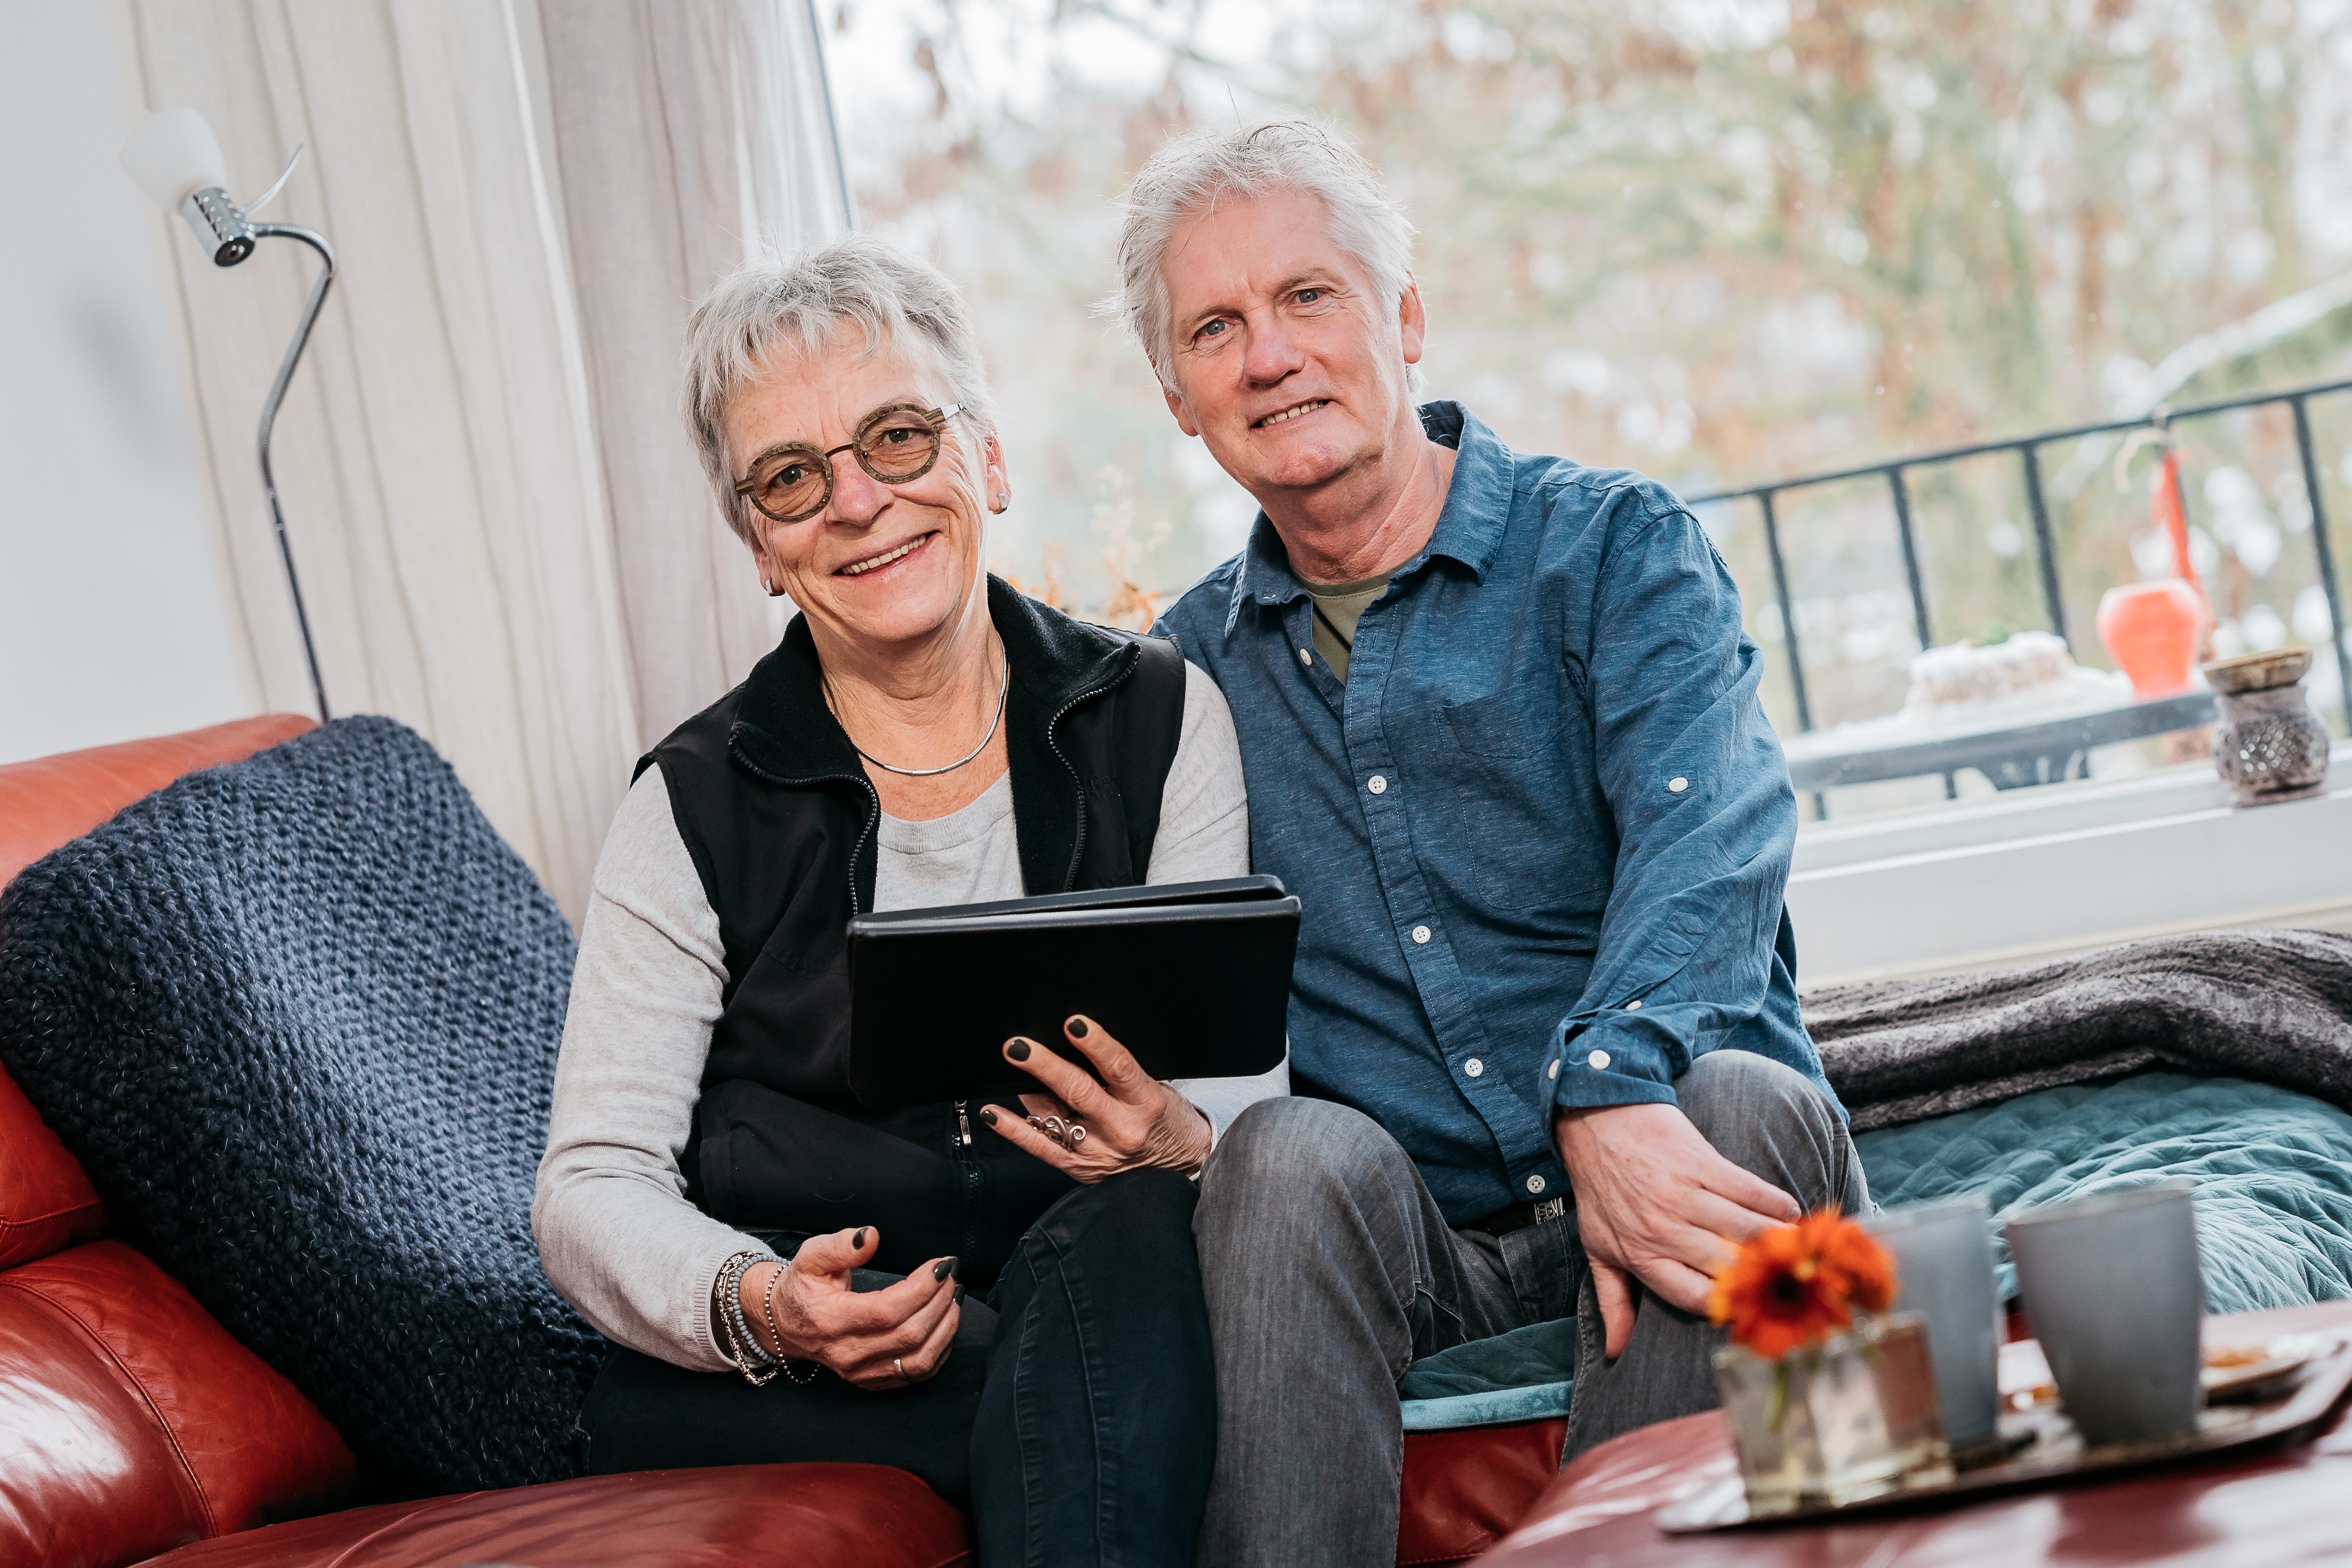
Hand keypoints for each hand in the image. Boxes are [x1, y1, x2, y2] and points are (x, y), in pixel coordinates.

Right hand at [740, 1227, 959, 1388]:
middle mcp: (848, 1352)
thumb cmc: (803, 1287)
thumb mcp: (810, 1257)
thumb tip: (871, 1235)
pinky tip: (946, 1323)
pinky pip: (917, 1375)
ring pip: (919, 1360)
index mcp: (832, 1320)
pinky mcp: (873, 1381)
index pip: (888, 1310)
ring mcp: (861, 1372)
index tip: (940, 1264)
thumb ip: (839, 1245)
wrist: (786, 1325)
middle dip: (940, 1302)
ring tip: (956, 1296)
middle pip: (910, 1334)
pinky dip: (940, 1350)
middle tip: (952, 1274)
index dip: (922, 1288)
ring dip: (946, 1328)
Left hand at [981, 1014, 1213, 1181]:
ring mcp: (1099, 1152)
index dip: (1096, 1043)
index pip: (1119, 1067)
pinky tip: (994, 1114)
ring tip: (1007, 1067)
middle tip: (1019, 1045)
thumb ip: (1117, 1072)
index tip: (1073, 1024)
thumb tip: (1070, 1044)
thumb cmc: (1163, 1117)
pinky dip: (1014, 1130)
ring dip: (1026, 1092)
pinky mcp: (1081, 1168)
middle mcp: (1123, 1129)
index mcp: (1146, 1102)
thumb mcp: (1152, 1087)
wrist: (1179, 1164)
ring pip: (1055, 1119)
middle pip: (1080, 1092)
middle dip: (1046, 1065)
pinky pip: (1041, 1149)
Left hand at [1551, 1101, 1799, 1360]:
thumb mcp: (1597, 1249)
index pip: (1691, 1296)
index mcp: (1640, 1254)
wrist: (1596, 1120)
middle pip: (1727, 1266)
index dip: (1724, 1307)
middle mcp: (1662, 1228)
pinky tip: (1789, 1213)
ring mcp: (1683, 1193)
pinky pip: (1750, 1190)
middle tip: (1787, 1279)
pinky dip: (1776, 1204)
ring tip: (1795, 1249)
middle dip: (1760, 1276)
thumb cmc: (1601, 1191)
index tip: (1748, 1308)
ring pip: (1745, 1229)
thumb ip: (1613, 1302)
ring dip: (1777, 1241)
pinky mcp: (1700, 1161)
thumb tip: (1615, 1354)